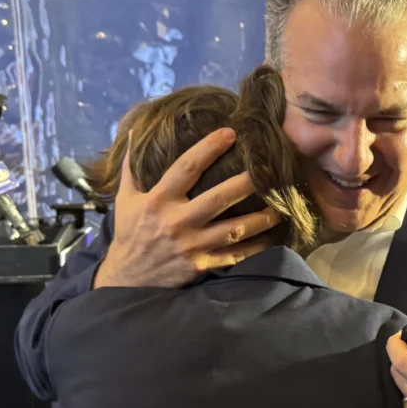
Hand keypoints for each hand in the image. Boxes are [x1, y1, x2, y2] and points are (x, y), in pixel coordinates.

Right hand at [94, 128, 281, 288]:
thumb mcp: (125, 198)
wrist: (128, 277)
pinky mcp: (201, 265)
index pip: (185, 168)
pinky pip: (234, 256)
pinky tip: (272, 237)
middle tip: (269, 169)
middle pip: (218, 199)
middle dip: (245, 183)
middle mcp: (177, 222)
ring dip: (259, 218)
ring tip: (280, 206)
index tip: (230, 133)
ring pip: (233, 230)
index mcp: (158, 200)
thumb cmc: (130, 232)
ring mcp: (192, 246)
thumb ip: (132, 165)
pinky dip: (255, 248)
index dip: (208, 149)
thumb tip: (137, 130)